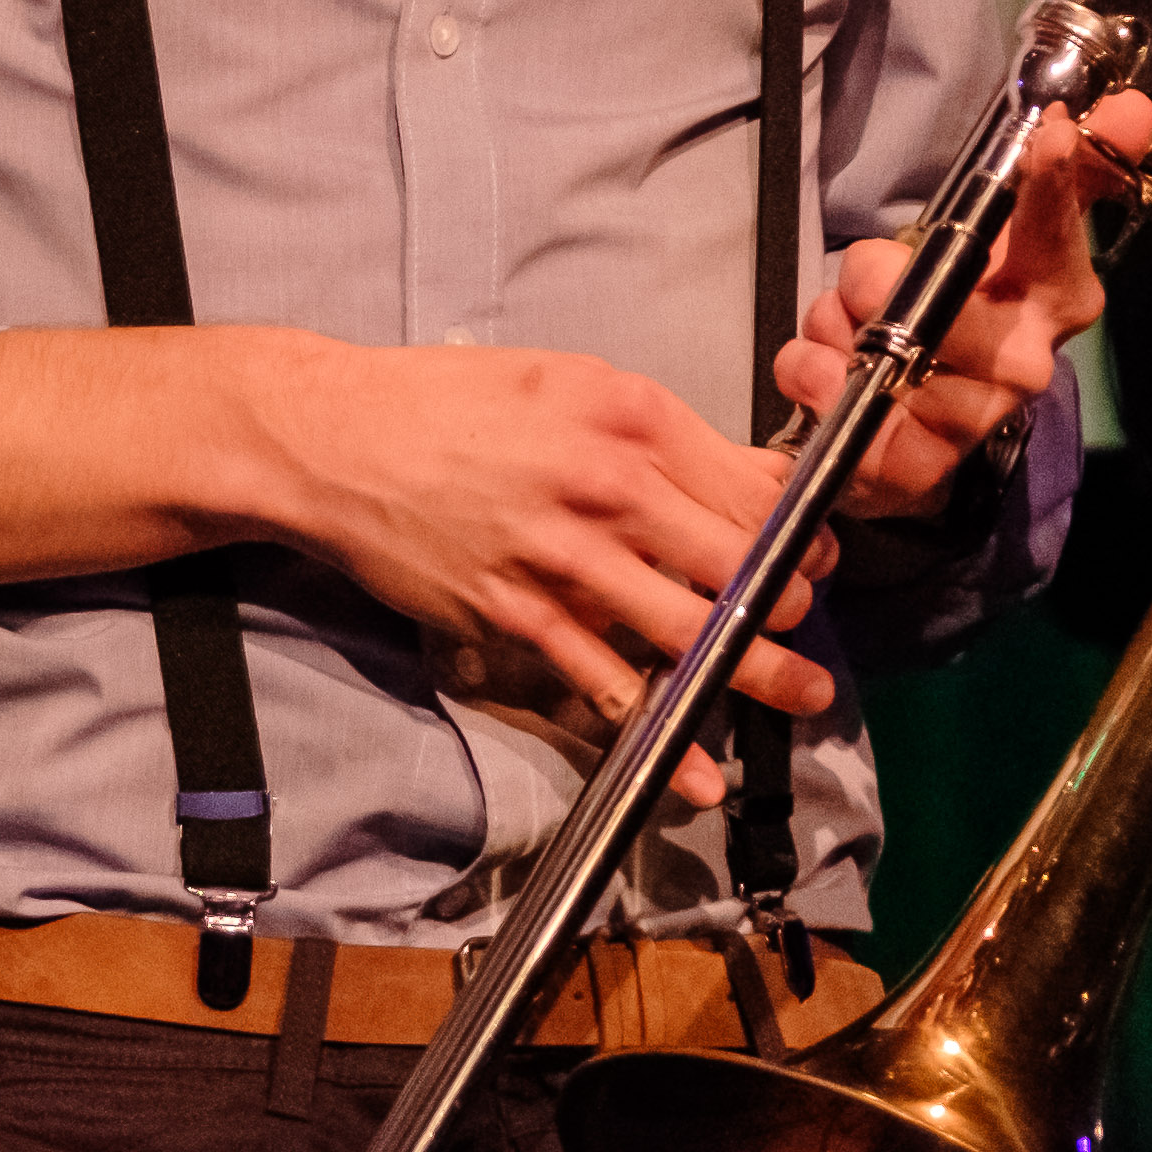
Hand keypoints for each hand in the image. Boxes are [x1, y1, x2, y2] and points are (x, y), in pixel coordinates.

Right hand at [243, 337, 821, 805]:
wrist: (338, 437)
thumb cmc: (449, 403)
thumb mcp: (567, 381)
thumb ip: (653, 429)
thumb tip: (738, 473)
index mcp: (630, 416)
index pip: (748, 486)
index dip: (796, 528)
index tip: (813, 551)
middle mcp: (609, 486)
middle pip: (739, 558)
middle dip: (790, 599)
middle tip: (805, 619)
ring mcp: (565, 559)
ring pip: (691, 628)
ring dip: (758, 669)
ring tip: (803, 691)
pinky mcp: (518, 617)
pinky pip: (607, 687)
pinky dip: (661, 737)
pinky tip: (697, 771)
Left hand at [776, 93, 1151, 527]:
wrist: (924, 433)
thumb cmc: (969, 318)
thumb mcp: (1008, 240)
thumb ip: (1066, 170)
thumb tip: (1132, 106)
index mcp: (1059, 298)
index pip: (1058, 230)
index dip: (1051, 183)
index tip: (1047, 134)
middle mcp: (1026, 364)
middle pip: (942, 296)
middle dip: (881, 276)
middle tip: (868, 280)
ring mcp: (969, 421)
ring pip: (880, 344)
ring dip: (839, 324)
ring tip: (849, 329)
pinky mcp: (909, 468)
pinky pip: (831, 393)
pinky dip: (810, 368)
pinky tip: (827, 370)